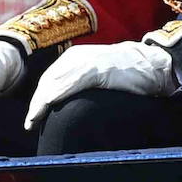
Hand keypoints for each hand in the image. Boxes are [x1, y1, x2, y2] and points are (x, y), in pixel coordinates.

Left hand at [24, 42, 174, 128]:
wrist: (151, 64)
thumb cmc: (127, 73)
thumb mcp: (98, 74)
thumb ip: (81, 82)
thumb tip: (67, 102)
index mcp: (73, 57)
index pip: (49, 80)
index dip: (39, 99)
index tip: (33, 116)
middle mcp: (75, 57)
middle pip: (47, 82)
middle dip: (36, 104)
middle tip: (30, 124)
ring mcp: (85, 61)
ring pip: (55, 84)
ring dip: (41, 104)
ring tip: (34, 121)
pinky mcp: (95, 68)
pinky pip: (71, 83)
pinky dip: (57, 95)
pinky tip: (48, 106)